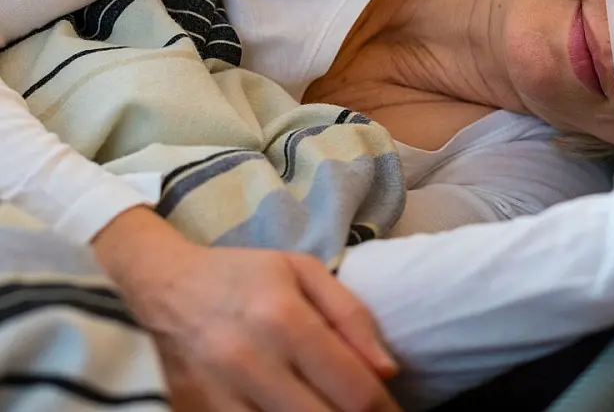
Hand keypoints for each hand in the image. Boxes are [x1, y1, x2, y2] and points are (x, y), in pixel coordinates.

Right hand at [92, 209, 401, 411]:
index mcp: (284, 321)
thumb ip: (352, 318)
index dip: (384, 409)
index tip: (392, 411)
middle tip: (364, 410)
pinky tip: (290, 407)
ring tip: (327, 405)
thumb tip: (387, 372)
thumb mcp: (304, 272)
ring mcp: (216, 396)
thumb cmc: (243, 276)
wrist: (163, 285)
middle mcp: (249, 363)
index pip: (353, 389)